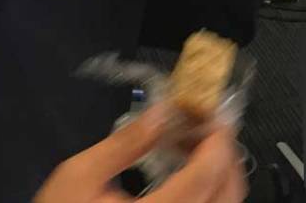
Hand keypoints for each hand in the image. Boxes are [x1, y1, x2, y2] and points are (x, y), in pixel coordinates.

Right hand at [33, 107, 245, 202]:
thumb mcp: (79, 175)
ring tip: (195, 147)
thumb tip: (162, 111)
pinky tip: (187, 176)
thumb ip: (124, 143)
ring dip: (220, 174)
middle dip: (224, 154)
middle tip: (206, 125)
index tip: (213, 114)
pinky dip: (209, 193)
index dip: (218, 140)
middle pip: (227, 193)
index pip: (206, 176)